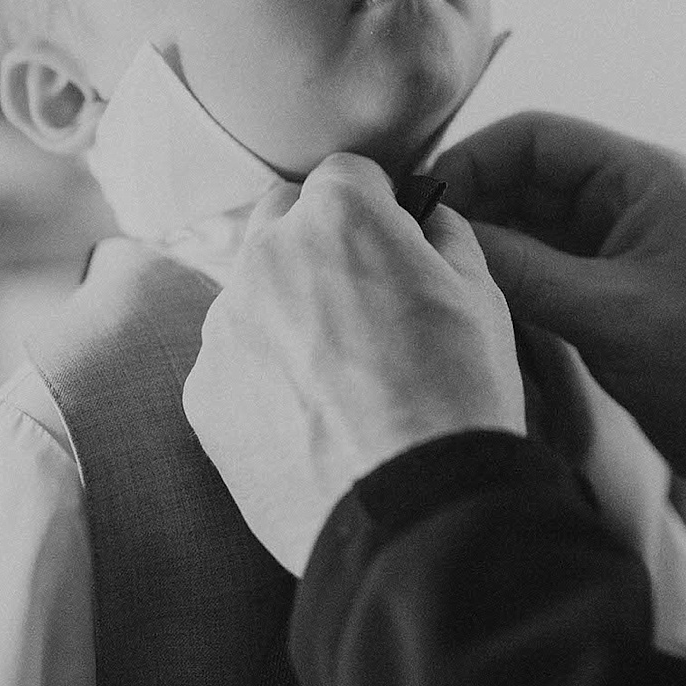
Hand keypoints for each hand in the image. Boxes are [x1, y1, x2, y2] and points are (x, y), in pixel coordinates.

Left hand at [184, 154, 524, 574]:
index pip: (347, 174)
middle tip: (364, 303)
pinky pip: (229, 362)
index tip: (394, 243)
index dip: (379, 206)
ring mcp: (225, 325)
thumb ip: (444, 236)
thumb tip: (427, 220)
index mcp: (338, 216)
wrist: (412, 511)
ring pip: (251, 291)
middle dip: (317, 243)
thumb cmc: (460, 397)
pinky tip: (308, 420)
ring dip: (285, 311)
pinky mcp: (203, 393)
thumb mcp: (482, 296)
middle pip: (282, 219)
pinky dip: (260, 377)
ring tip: (339, 376)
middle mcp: (266, 256)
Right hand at [433, 111, 685, 507]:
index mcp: (644, 178)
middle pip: (524, 174)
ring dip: (481, 237)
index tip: (425, 198)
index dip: (475, 159)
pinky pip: (534, 259)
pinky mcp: (601, 284)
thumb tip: (443, 237)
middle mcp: (625, 197)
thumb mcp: (612, 316)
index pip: (538, 137)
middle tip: (414, 237)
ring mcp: (611, 241)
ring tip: (431, 265)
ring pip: (524, 218)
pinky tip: (465, 290)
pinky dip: (500, 270)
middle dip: (471, 199)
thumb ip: (526, 273)